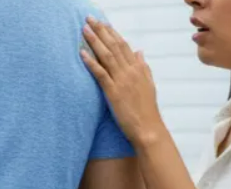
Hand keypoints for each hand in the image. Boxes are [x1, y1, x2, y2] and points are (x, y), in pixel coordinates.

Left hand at [81, 16, 166, 145]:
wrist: (148, 128)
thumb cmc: (146, 109)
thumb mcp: (148, 84)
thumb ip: (142, 67)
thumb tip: (139, 51)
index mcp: (138, 68)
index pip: (123, 45)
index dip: (112, 33)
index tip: (103, 23)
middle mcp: (130, 71)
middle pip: (114, 46)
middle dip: (101, 31)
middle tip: (89, 19)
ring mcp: (122, 80)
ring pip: (106, 56)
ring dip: (94, 41)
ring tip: (84, 29)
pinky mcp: (113, 92)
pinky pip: (100, 73)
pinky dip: (90, 62)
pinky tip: (82, 53)